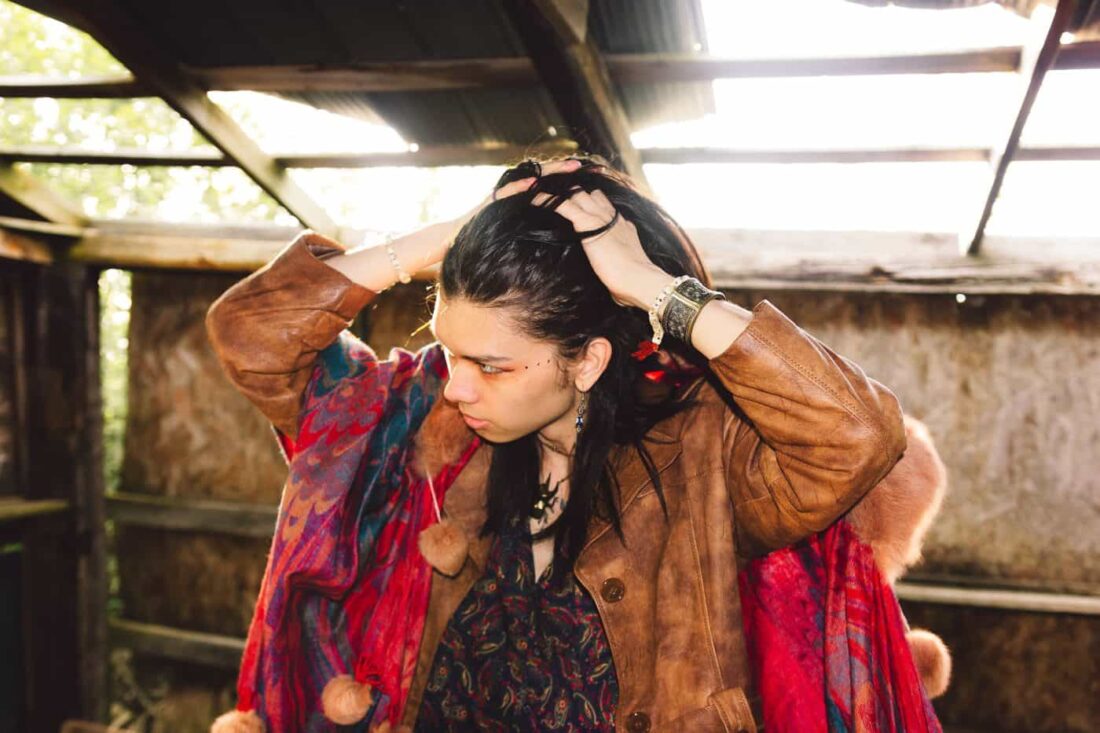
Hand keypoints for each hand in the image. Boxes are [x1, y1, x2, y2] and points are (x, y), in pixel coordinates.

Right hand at [452, 158, 583, 230]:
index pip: (549, 182)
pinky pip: (508, 191)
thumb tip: (564, 228)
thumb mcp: (521, 229)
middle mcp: (514, 189)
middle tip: (584, 166)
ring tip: (569, 168)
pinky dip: (521, 186)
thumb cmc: (491, 237)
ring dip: (549, 172)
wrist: (459, 241)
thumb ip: (538, 222)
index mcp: (523, 196)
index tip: (589, 176)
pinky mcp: (491, 201)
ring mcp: (503, 193)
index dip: (567, 178)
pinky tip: (535, 183)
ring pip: (529, 177)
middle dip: (564, 170)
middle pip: (543, 174)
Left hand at [532, 187, 672, 309]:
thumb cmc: (633, 282)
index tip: (575, 203)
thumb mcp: (625, 267)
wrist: (640, 280)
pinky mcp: (587, 223)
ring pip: (576, 193)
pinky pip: (563, 204)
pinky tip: (534, 198)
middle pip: (589, 193)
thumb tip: (614, 283)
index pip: (602, 203)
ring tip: (541, 192)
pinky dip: (547, 200)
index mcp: (620, 224)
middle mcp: (611, 215)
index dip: (588, 201)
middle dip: (572, 192)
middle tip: (553, 195)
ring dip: (559, 193)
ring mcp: (600, 217)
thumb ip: (617, 264)